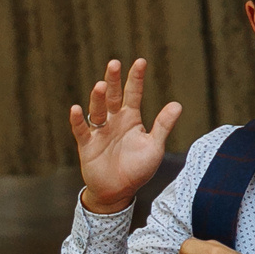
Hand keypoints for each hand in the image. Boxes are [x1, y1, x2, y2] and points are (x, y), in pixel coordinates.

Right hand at [69, 58, 180, 214]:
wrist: (119, 191)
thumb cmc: (138, 169)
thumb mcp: (154, 147)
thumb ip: (163, 126)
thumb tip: (177, 105)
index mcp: (131, 118)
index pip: (133, 93)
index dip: (136, 78)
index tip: (140, 61)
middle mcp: (114, 120)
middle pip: (112, 96)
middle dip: (113, 80)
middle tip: (114, 63)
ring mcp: (99, 131)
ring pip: (97, 110)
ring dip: (98, 98)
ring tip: (100, 85)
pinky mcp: (87, 145)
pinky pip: (82, 130)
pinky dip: (78, 120)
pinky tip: (76, 109)